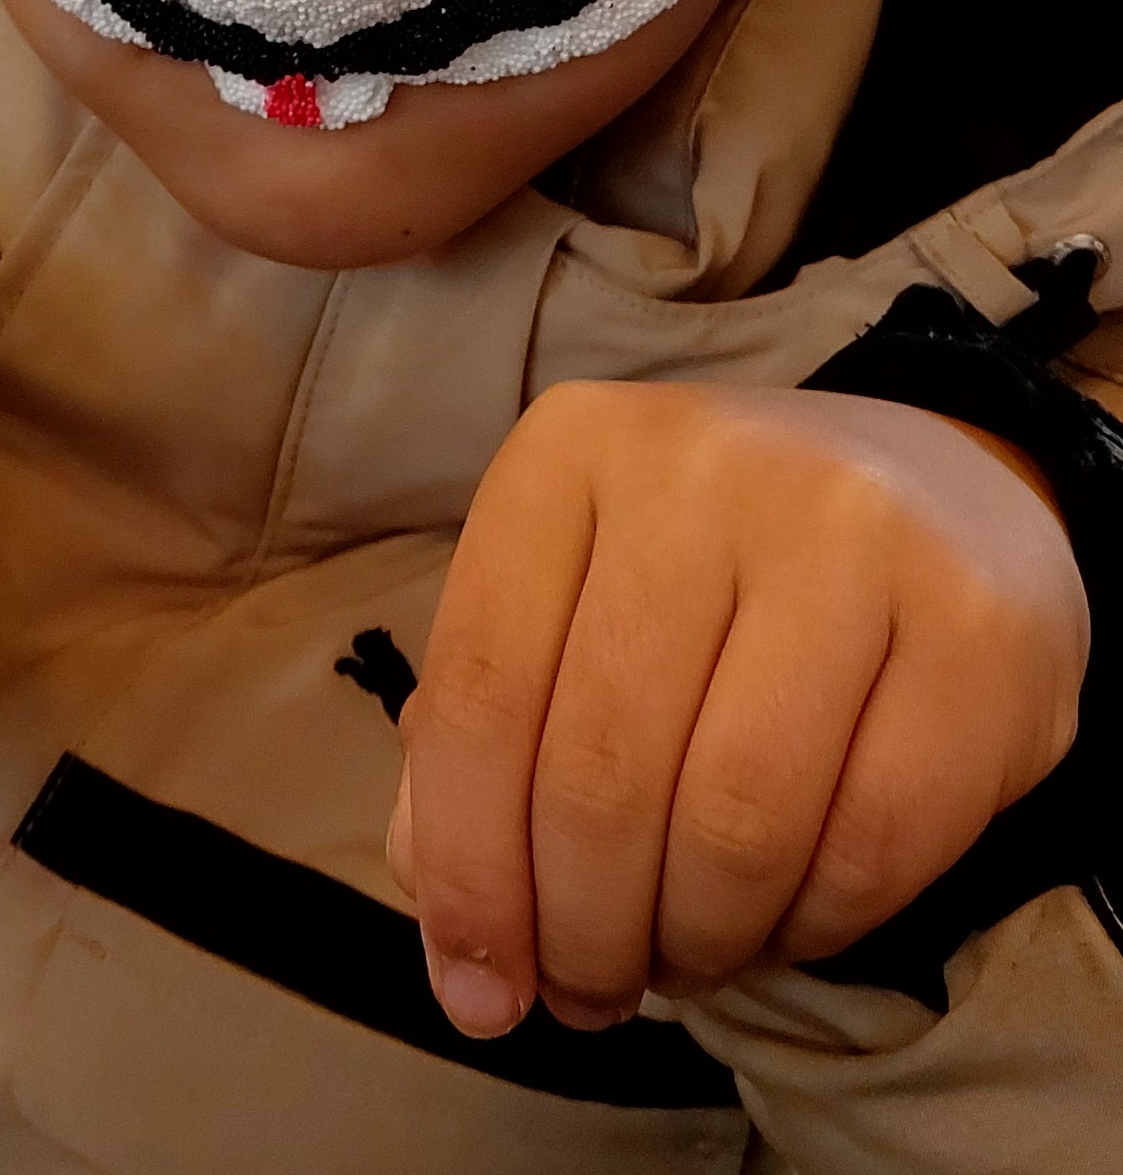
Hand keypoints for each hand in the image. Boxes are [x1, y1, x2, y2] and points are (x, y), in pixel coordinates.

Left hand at [389, 380, 1087, 1037]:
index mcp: (574, 450)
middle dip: (582, 931)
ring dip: (695, 939)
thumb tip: (466, 954)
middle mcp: (705, 468)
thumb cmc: (718, 573)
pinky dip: (810, 925)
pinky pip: (871, 846)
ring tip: (684, 958)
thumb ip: (492, 748)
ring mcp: (854, 536)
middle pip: (602, 769)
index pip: (479, 691)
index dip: (466, 870)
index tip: (478, 988)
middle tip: (594, 993)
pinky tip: (783, 920)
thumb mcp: (575, 601)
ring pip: (735, 823)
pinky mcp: (978, 630)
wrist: (939, 492)